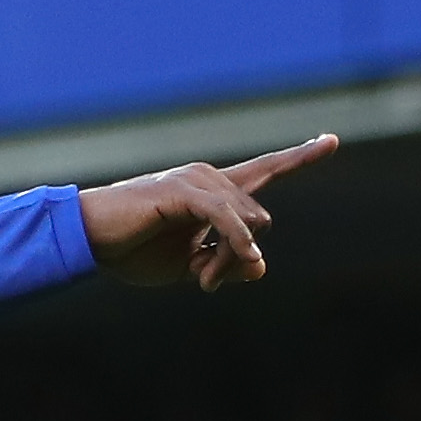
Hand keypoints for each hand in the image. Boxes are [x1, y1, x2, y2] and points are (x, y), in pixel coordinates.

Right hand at [74, 133, 331, 290]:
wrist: (90, 240)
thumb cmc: (133, 251)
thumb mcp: (190, 268)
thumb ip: (226, 265)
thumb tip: (260, 265)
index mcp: (214, 192)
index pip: (266, 169)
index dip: (300, 156)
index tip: (330, 140)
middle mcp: (211, 178)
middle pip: (260, 220)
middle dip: (240, 258)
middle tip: (207, 281)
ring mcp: (198, 181)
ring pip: (248, 224)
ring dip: (228, 261)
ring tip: (200, 278)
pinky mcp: (185, 191)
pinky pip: (227, 218)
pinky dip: (232, 243)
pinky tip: (222, 264)